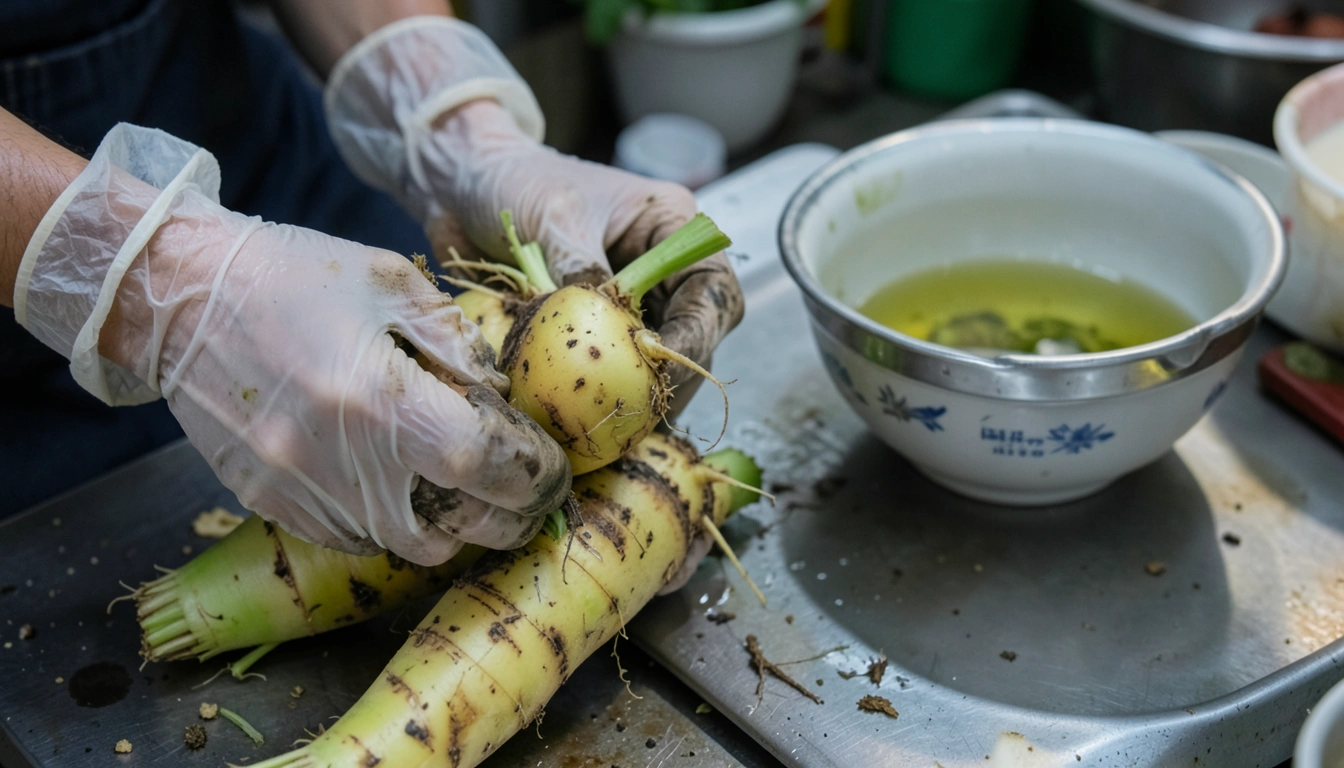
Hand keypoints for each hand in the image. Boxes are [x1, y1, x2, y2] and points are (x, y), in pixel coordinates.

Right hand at [15, 124, 570, 564]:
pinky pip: (348, 539)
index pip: (485, 467)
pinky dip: (386, 523)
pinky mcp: (267, 503)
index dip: (533, 477)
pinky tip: (394, 485)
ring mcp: (299, 491)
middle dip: (501, 520)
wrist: (177, 294)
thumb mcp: (390, 281)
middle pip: (450, 532)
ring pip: (400, 546)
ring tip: (459, 492)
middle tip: (522, 498)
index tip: (550, 471)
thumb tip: (499, 395)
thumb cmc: (290, 276)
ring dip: (444, 527)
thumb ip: (455, 342)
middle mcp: (341, 461)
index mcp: (381, 399)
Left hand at [324, 18, 744, 410]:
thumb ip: (584, 271)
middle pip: (694, 334)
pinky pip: (611, 368)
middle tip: (640, 412)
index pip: (712, 289)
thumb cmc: (515, 180)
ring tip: (614, 422)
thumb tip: (604, 326)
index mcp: (670, 226)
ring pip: (657, 360)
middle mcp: (661, 267)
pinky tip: (584, 415)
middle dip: (672, 375)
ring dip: (638, 392)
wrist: (462, 183)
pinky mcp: (595, 328)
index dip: (697, 333)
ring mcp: (630, 301)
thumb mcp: (555, 218)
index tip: (662, 367)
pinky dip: (601, 392)